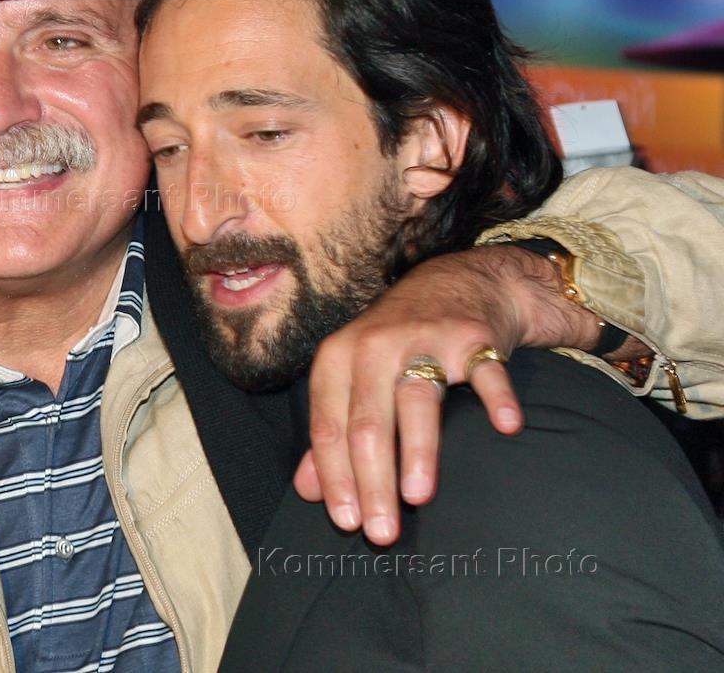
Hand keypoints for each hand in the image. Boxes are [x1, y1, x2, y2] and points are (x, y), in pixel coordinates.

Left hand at [294, 244, 601, 545]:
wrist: (453, 281)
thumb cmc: (393, 344)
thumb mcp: (352, 379)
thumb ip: (332, 434)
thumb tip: (308, 490)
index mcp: (338, 358)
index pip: (329, 426)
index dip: (335, 477)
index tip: (347, 522)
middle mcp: (375, 346)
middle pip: (368, 423)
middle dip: (373, 482)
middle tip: (382, 533)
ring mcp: (425, 339)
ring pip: (417, 400)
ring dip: (418, 450)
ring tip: (419, 497)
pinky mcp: (473, 336)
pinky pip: (487, 370)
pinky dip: (498, 398)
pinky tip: (507, 427)